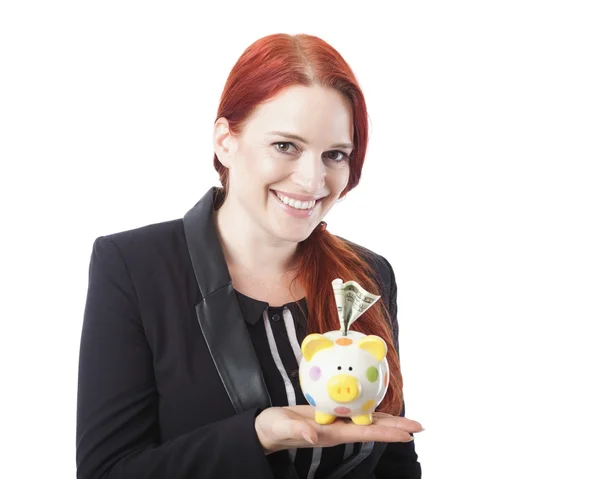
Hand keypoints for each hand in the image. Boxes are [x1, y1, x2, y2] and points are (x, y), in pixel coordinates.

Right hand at [254, 405, 422, 454]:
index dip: (388, 433)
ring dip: (388, 420)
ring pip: (367, 422)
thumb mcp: (282, 428)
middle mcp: (337, 431)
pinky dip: (368, 409)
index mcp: (330, 434)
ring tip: (408, 420)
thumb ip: (298, 431)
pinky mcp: (329, 416)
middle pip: (372, 429)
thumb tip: (314, 436)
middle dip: (396, 427)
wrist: (264, 431)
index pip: (365, 433)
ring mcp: (334, 424)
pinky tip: (375, 404)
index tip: (409, 434)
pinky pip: (354, 413)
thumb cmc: (272, 430)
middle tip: (420, 426)